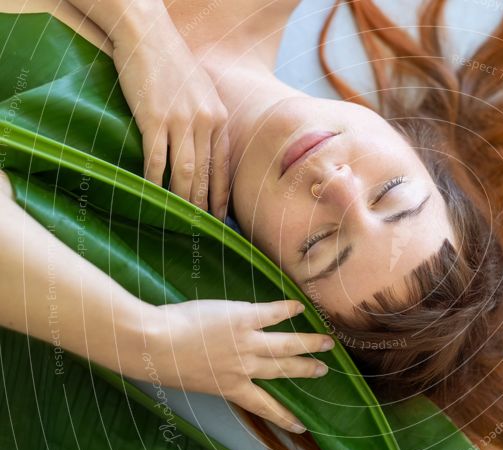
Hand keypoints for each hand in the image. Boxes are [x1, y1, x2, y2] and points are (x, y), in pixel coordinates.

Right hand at [110, 23, 230, 218]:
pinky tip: (152, 196)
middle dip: (203, 205)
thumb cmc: (171, 66)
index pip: (223, 166)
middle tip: (200, 230)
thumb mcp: (200, 93)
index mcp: (218, 118)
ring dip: (182, 200)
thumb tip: (202, 153)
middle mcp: (204, 121)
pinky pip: (156, 158)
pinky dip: (154, 181)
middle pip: (205, 174)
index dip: (221, 196)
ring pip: (184, 171)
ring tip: (180, 221)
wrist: (147, 35)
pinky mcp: (153, 118)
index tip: (220, 218)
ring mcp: (180, 120)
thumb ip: (205, 121)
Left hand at [131, 300, 332, 432]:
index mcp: (231, 387)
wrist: (156, 343)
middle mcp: (246, 368)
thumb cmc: (164, 365)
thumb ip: (215, 377)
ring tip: (326, 342)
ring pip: (287, 344)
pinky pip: (273, 313)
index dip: (285, 417)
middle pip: (284, 369)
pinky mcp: (244, 317)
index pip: (264, 406)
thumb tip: (223, 370)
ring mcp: (248, 342)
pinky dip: (288, 310)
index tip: (301, 426)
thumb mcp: (193, 380)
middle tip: (323, 370)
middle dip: (306, 370)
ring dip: (309, 343)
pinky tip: (299, 307)